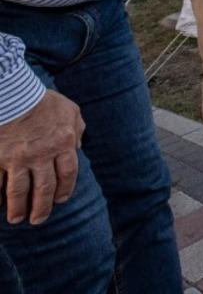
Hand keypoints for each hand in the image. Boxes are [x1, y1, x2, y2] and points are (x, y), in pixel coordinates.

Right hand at [0, 90, 84, 224]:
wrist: (13, 93)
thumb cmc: (43, 101)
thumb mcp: (70, 110)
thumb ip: (77, 129)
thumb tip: (79, 147)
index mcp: (63, 143)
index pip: (68, 174)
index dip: (65, 190)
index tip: (60, 201)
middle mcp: (42, 154)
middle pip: (44, 188)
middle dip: (42, 207)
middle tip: (38, 220)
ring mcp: (18, 158)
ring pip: (19, 191)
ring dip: (19, 207)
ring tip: (17, 219)